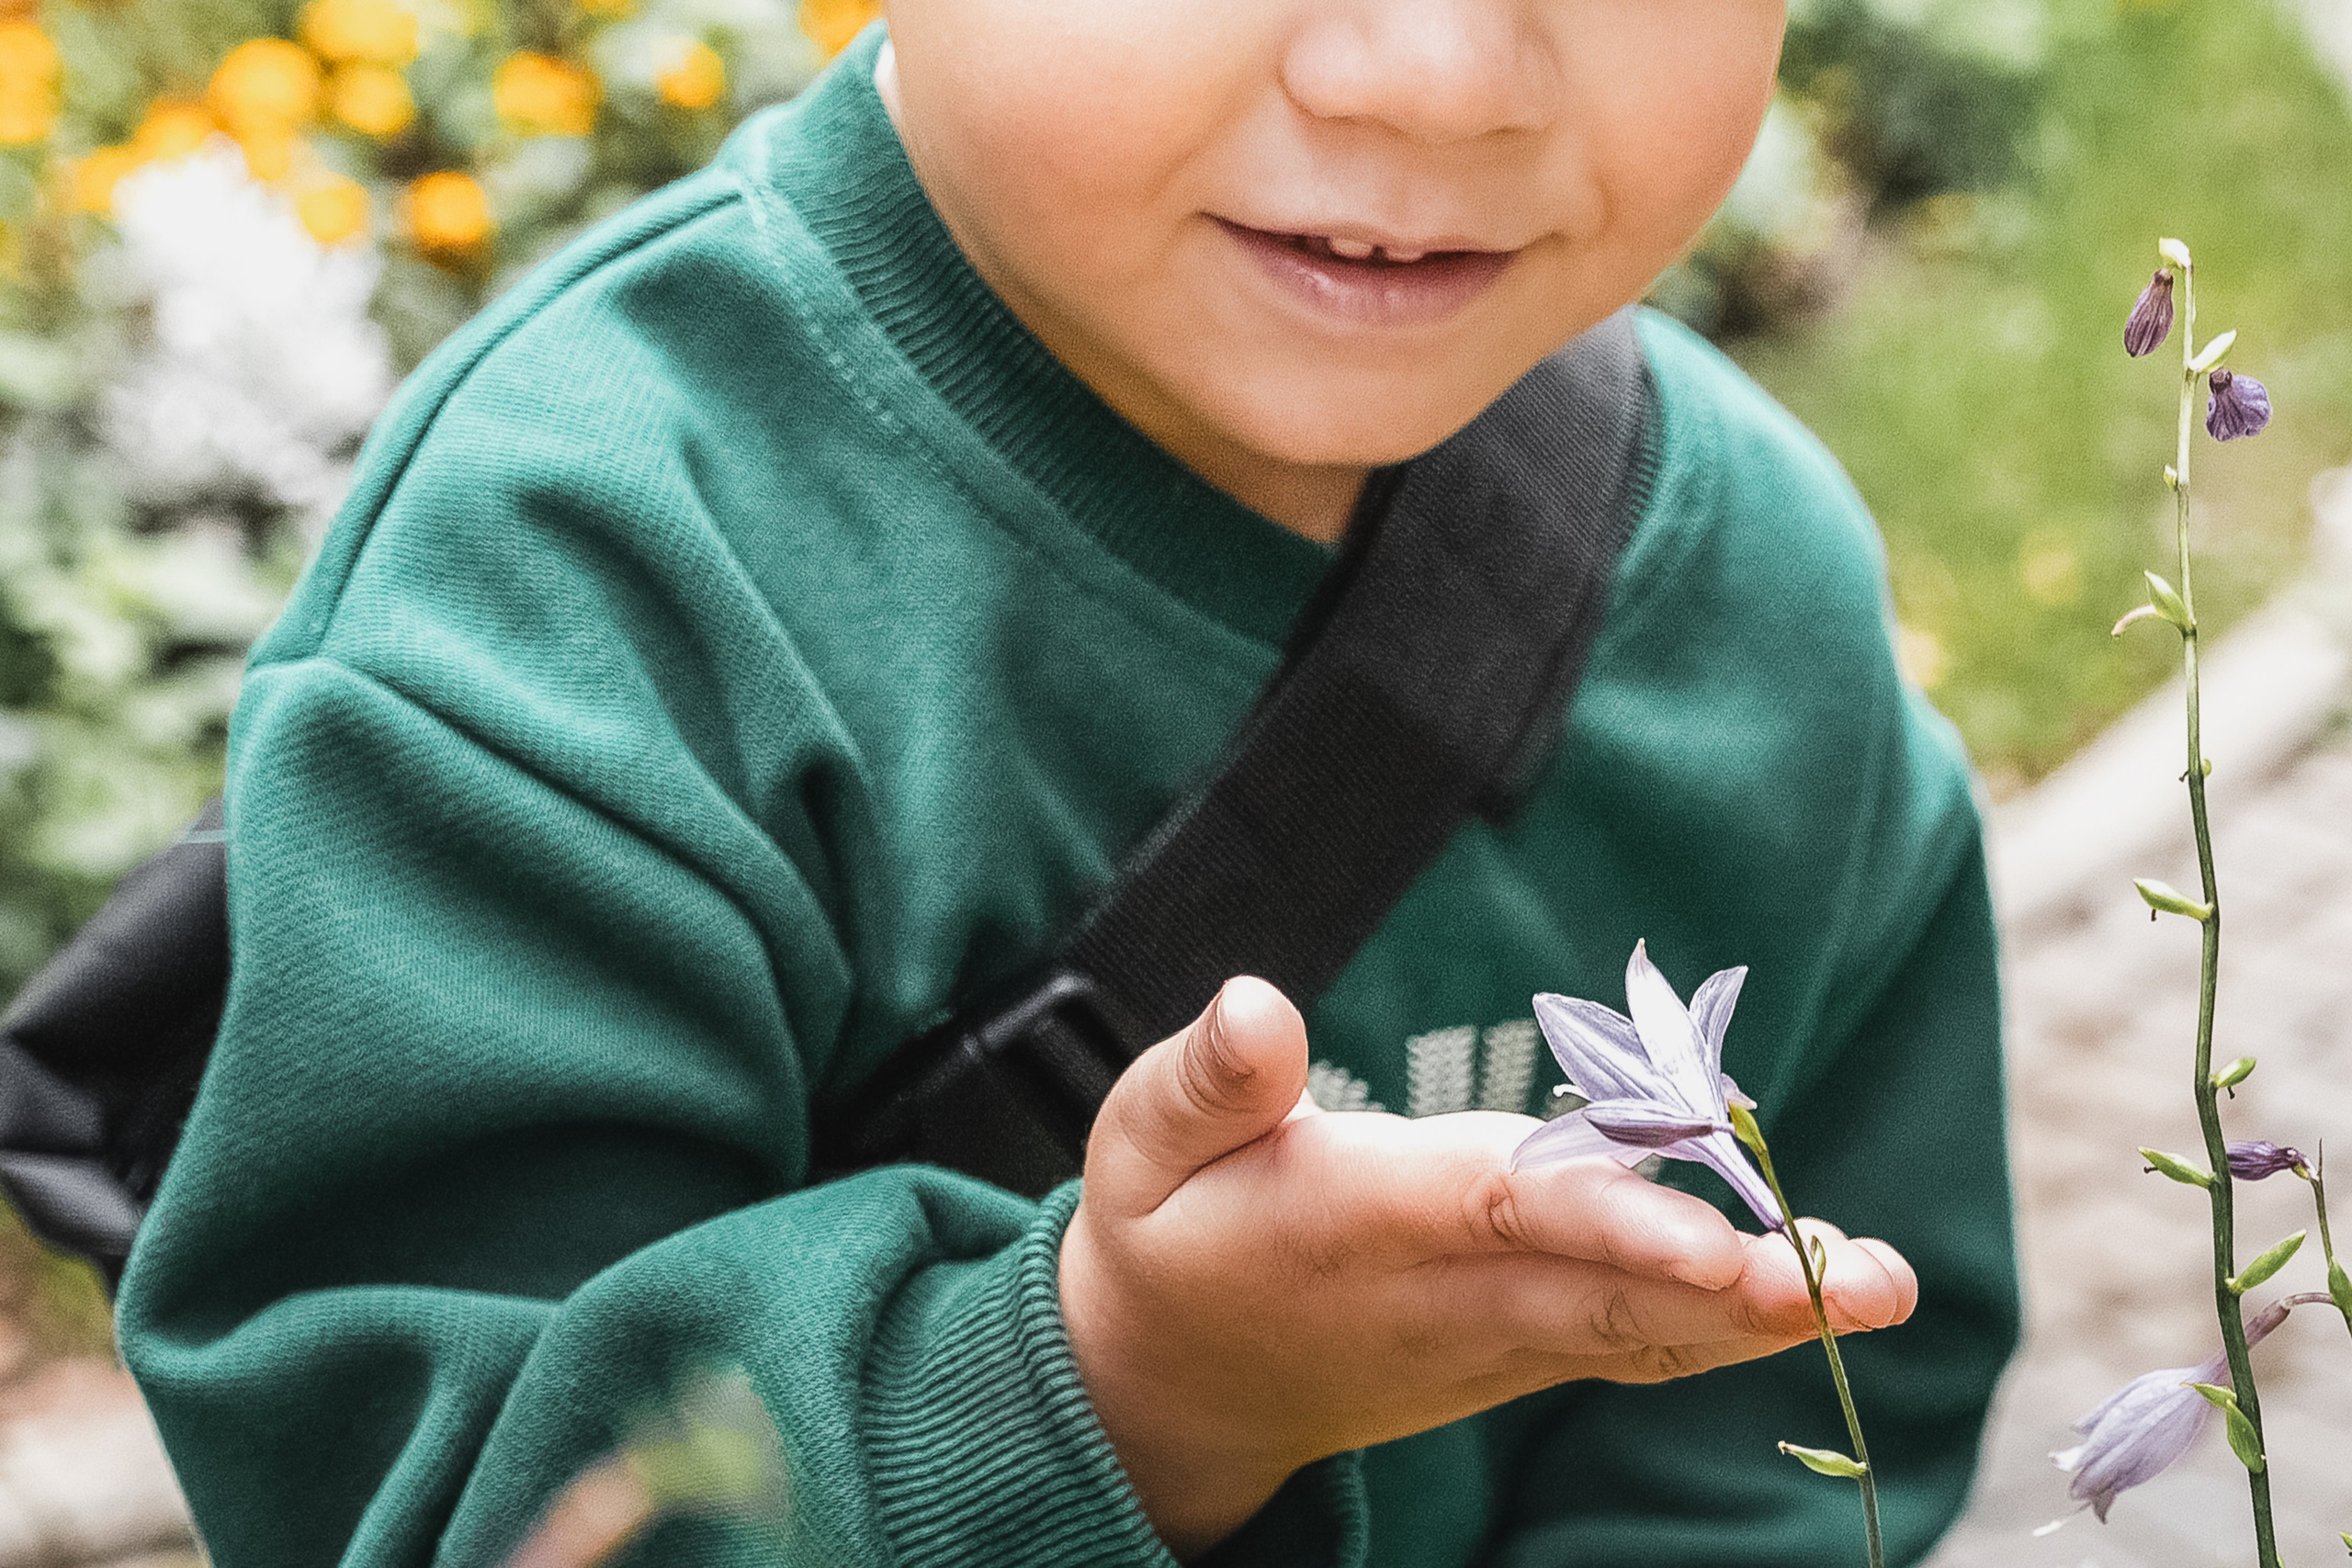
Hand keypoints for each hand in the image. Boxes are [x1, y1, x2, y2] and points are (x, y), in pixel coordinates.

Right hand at [1058, 977, 1915, 1558]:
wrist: (1174, 1392)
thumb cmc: (1168, 1237)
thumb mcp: (1141, 1147)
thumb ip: (1207, 1081)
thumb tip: (1259, 1003)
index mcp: (1355, 1226)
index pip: (1501, 1213)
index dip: (1613, 1219)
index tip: (1718, 1236)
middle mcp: (1441, 1297)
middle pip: (1603, 1290)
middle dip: (1735, 1287)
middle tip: (1865, 1278)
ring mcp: (1487, 1340)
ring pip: (1637, 1328)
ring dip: (1759, 1313)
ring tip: (1883, 1285)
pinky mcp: (1513, 1353)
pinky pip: (1628, 1343)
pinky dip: (1719, 1326)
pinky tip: (1812, 1295)